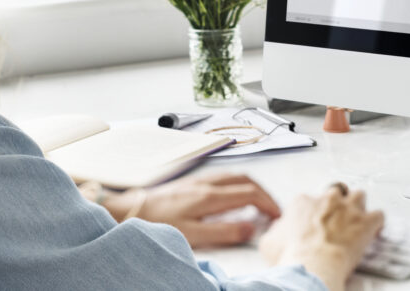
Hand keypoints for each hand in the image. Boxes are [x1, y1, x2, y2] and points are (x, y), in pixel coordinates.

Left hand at [103, 173, 281, 248]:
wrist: (132, 209)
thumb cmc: (159, 222)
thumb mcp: (193, 234)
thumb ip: (224, 230)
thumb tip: (251, 227)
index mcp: (210, 195)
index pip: (250, 193)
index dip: (268, 204)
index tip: (277, 216)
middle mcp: (208, 183)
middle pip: (247, 180)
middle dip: (265, 193)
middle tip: (273, 209)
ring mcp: (200, 179)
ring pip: (236, 176)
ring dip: (253, 187)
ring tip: (259, 202)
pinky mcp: (192, 181)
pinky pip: (224, 177)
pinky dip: (239, 184)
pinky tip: (235, 196)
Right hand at [258, 183, 383, 290]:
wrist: (312, 266)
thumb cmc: (291, 256)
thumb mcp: (269, 242)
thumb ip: (276, 230)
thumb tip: (277, 230)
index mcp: (303, 202)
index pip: (310, 199)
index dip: (314, 212)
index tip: (314, 224)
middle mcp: (327, 199)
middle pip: (336, 191)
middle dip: (337, 203)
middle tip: (336, 219)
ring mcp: (348, 208)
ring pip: (359, 195)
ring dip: (359, 207)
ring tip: (356, 220)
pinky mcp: (365, 222)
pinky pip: (378, 215)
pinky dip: (377, 223)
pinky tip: (374, 231)